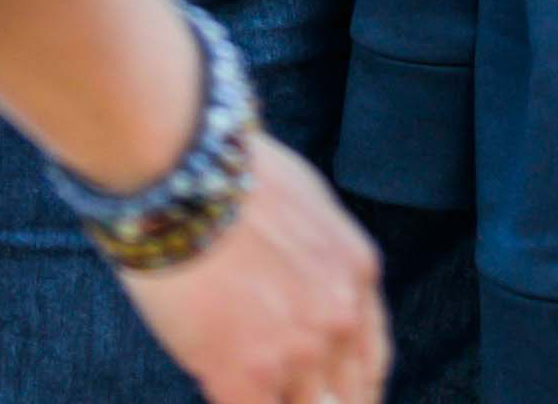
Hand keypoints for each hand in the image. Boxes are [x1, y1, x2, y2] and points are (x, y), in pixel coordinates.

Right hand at [121, 132, 391, 403]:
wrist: (188, 175)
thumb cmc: (233, 177)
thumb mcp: (308, 207)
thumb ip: (319, 263)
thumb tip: (302, 296)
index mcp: (357, 275)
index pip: (370, 364)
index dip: (351, 393)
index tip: (331, 400)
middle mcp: (339, 318)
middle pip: (345, 401)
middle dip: (319, 403)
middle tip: (286, 392)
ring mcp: (296, 352)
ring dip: (279, 399)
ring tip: (250, 384)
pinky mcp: (244, 377)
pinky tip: (223, 386)